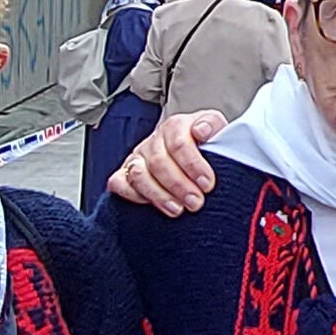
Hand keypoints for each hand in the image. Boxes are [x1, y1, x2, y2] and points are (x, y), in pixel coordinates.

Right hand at [108, 113, 225, 212]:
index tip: (207, 183)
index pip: (179, 143)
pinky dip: (133, 195)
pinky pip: (119, 183)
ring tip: (178, 209)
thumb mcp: (217, 132)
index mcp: (175, 126)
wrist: (196, 156)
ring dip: (159, 195)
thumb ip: (212, 125)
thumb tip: (201, 130)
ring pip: (139, 175)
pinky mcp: (125, 174)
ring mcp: (137, 157)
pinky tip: (152, 206)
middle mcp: (154, 141)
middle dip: (179, 185)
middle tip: (196, 202)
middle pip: (159, 162)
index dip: (193, 164)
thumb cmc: (206, 147)